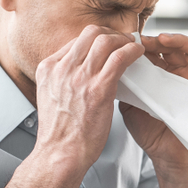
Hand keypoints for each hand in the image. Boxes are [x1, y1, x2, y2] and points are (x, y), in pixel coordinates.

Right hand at [34, 25, 143, 177]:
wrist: (60, 154)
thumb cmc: (61, 133)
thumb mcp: (52, 97)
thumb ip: (62, 80)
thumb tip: (79, 71)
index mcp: (49, 69)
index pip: (75, 41)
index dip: (96, 39)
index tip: (108, 44)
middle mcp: (62, 69)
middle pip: (90, 33)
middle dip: (111, 33)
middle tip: (124, 40)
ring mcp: (79, 77)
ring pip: (105, 41)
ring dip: (124, 39)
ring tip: (134, 45)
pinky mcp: (98, 89)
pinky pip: (119, 58)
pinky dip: (132, 51)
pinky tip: (139, 53)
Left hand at [120, 33, 187, 169]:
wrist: (165, 155)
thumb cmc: (149, 132)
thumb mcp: (130, 105)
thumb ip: (126, 86)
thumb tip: (115, 65)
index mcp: (160, 75)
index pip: (156, 50)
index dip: (145, 43)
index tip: (130, 41)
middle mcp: (179, 75)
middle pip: (174, 46)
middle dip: (159, 40)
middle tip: (144, 41)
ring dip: (180, 40)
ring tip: (165, 39)